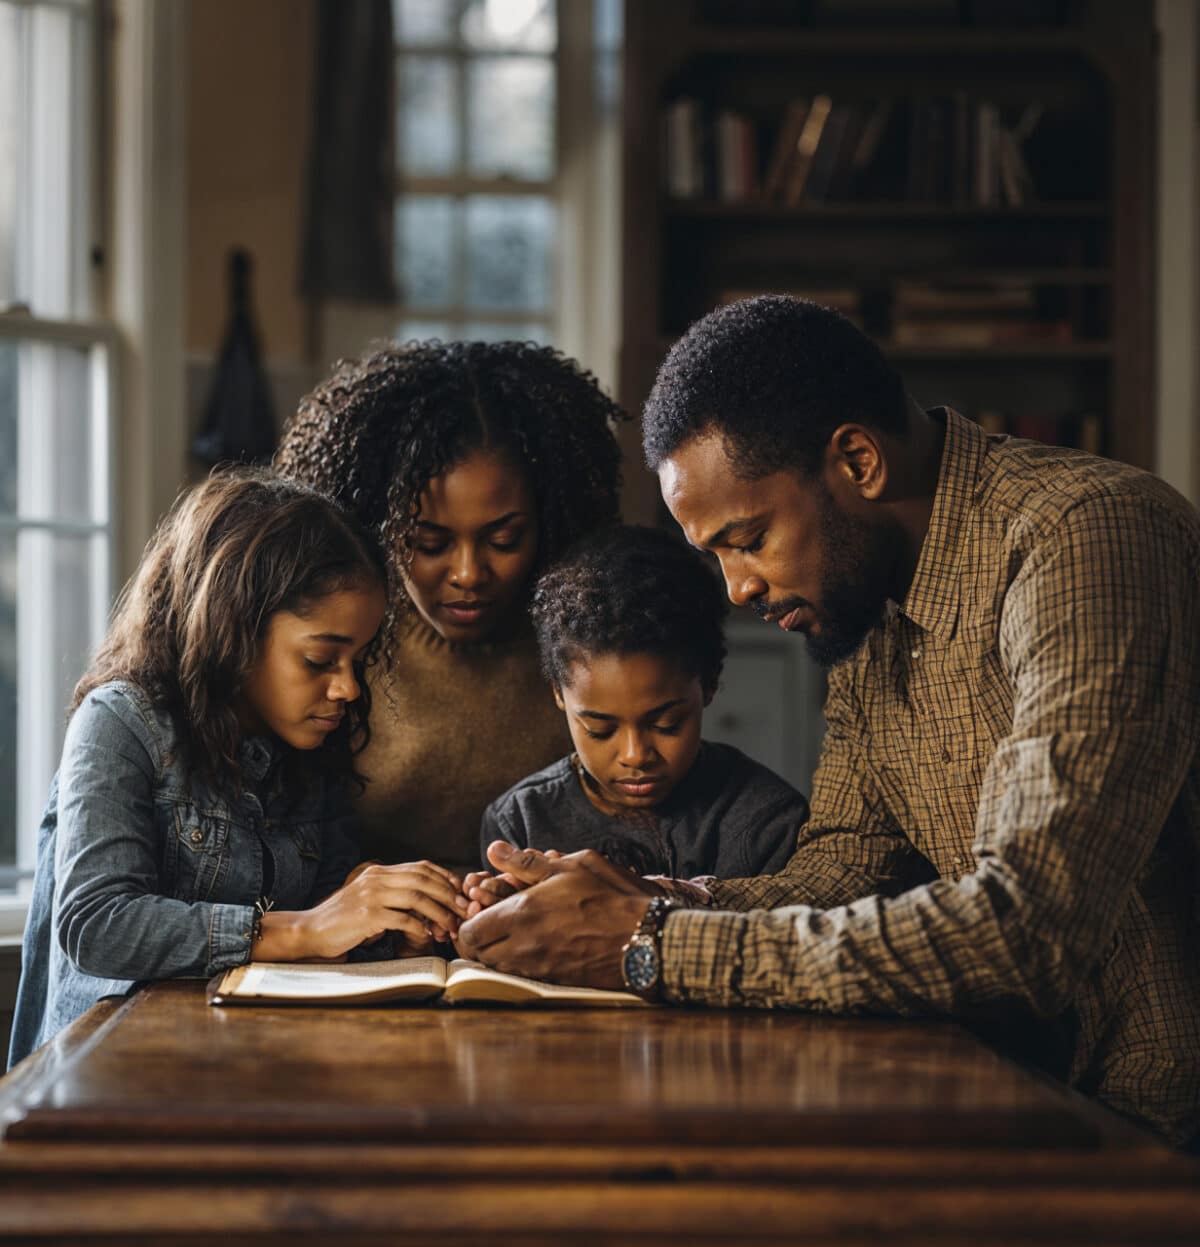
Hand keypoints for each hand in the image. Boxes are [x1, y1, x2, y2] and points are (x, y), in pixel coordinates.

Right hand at [261, 861, 468, 960]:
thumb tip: (429, 904)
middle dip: (449, 896)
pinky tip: (427, 935)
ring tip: (450, 928)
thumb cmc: (344, 921)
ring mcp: (371, 895)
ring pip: (417, 897)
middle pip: (424, 879)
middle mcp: (377, 878)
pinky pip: (402, 918)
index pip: (422, 867)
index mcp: (380, 872)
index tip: (461, 894)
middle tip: (464, 912)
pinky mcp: (366, 915)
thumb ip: (395, 897)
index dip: (445, 878)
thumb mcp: (371, 901)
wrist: (310, 931)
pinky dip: (419, 926)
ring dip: (439, 913)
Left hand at [454, 843, 660, 989]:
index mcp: (523, 913)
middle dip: (479, 938)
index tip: (478, 910)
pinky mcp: (554, 981)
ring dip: (498, 951)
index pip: (470, 932)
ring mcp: (539, 968)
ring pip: (498, 967)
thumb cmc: (611, 896)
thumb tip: (493, 850)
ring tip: (514, 931)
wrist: (646, 939)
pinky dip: (519, 961)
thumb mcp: (572, 866)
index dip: (468, 921)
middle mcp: (524, 946)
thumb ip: (526, 862)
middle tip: (491, 921)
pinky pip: (521, 974)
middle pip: (478, 954)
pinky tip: (537, 943)